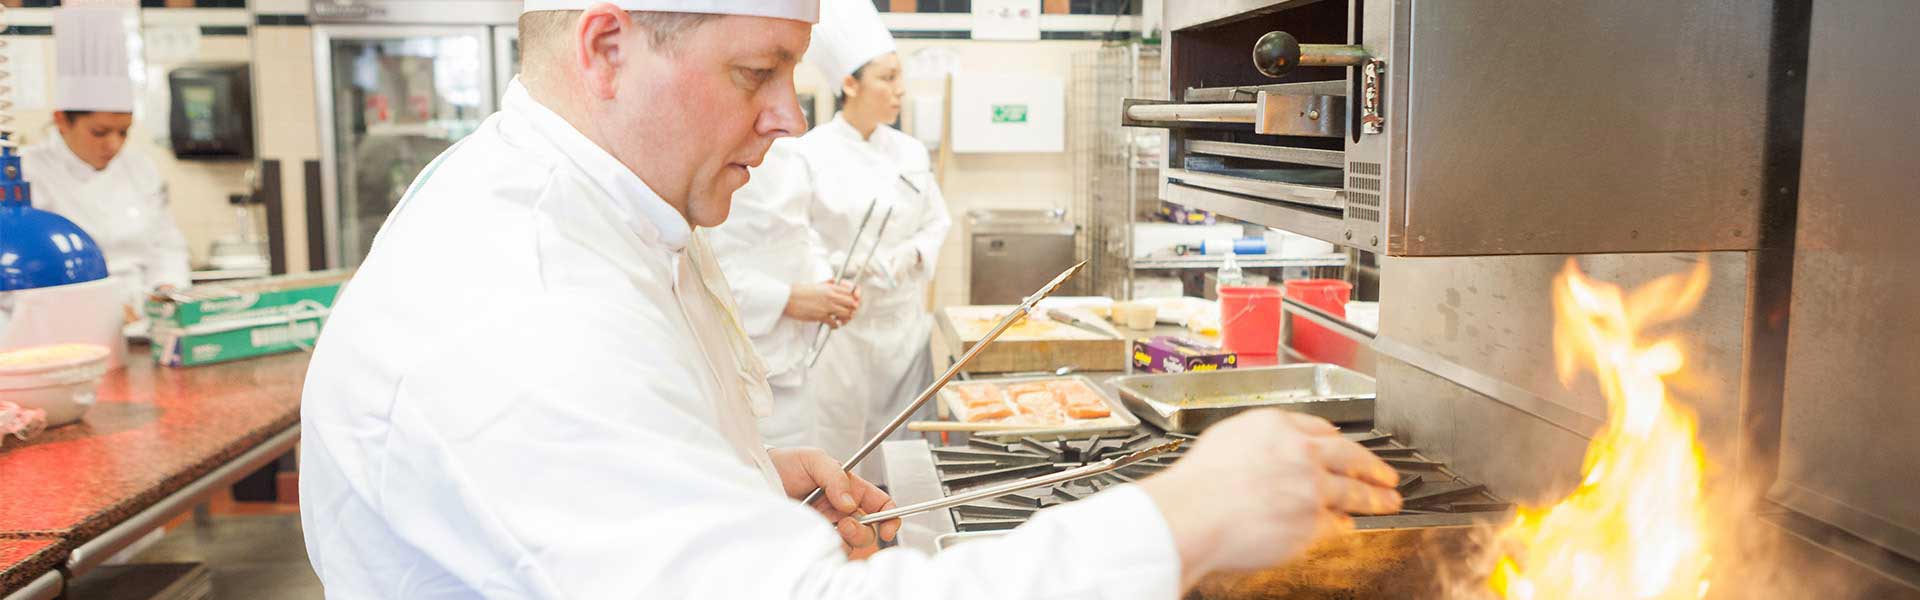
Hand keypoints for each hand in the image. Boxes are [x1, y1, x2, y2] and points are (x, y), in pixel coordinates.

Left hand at [768, 447, 899, 559]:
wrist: (755, 476)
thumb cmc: (785, 463)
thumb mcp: (813, 460)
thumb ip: (835, 475)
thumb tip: (849, 502)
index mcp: (849, 490)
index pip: (879, 505)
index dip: (890, 517)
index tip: (888, 529)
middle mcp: (840, 511)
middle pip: (869, 530)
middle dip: (863, 531)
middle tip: (844, 524)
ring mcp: (826, 527)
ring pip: (850, 544)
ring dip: (846, 540)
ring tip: (828, 528)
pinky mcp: (811, 539)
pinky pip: (828, 552)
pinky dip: (828, 549)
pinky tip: (817, 537)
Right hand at [783, 281, 859, 327]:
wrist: (787, 298)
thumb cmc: (798, 291)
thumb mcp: (816, 284)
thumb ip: (827, 283)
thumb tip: (834, 282)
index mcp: (830, 287)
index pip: (850, 292)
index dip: (855, 297)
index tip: (854, 301)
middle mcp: (831, 296)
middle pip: (852, 303)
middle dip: (852, 309)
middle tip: (849, 312)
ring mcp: (827, 306)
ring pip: (846, 314)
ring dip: (846, 318)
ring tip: (842, 320)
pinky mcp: (821, 316)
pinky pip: (835, 323)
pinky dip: (836, 325)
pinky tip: (833, 325)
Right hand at [1138, 410, 1400, 586]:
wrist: (1193, 515)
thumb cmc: (1199, 481)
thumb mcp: (1227, 436)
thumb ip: (1260, 435)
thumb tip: (1283, 440)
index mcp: (1279, 427)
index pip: (1322, 429)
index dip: (1337, 439)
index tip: (1346, 446)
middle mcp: (1302, 454)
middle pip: (1351, 457)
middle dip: (1374, 467)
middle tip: (1388, 475)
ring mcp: (1311, 489)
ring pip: (1354, 491)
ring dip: (1375, 497)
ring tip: (1388, 501)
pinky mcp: (1313, 522)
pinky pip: (1336, 523)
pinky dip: (1344, 524)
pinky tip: (1348, 525)